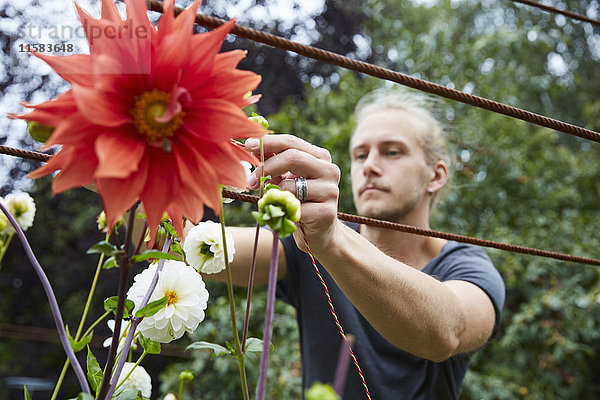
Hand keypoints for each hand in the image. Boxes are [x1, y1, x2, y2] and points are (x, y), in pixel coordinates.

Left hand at [245, 135, 340, 252]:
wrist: (317, 233)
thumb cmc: (299, 202)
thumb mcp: (287, 179)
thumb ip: (274, 162)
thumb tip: (252, 146)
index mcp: (320, 157)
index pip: (292, 142)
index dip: (268, 143)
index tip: (248, 145)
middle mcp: (330, 170)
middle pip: (293, 158)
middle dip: (266, 167)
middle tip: (251, 180)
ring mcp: (330, 191)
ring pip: (290, 186)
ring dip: (273, 195)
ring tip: (270, 202)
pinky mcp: (327, 212)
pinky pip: (294, 208)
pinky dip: (283, 212)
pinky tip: (284, 215)